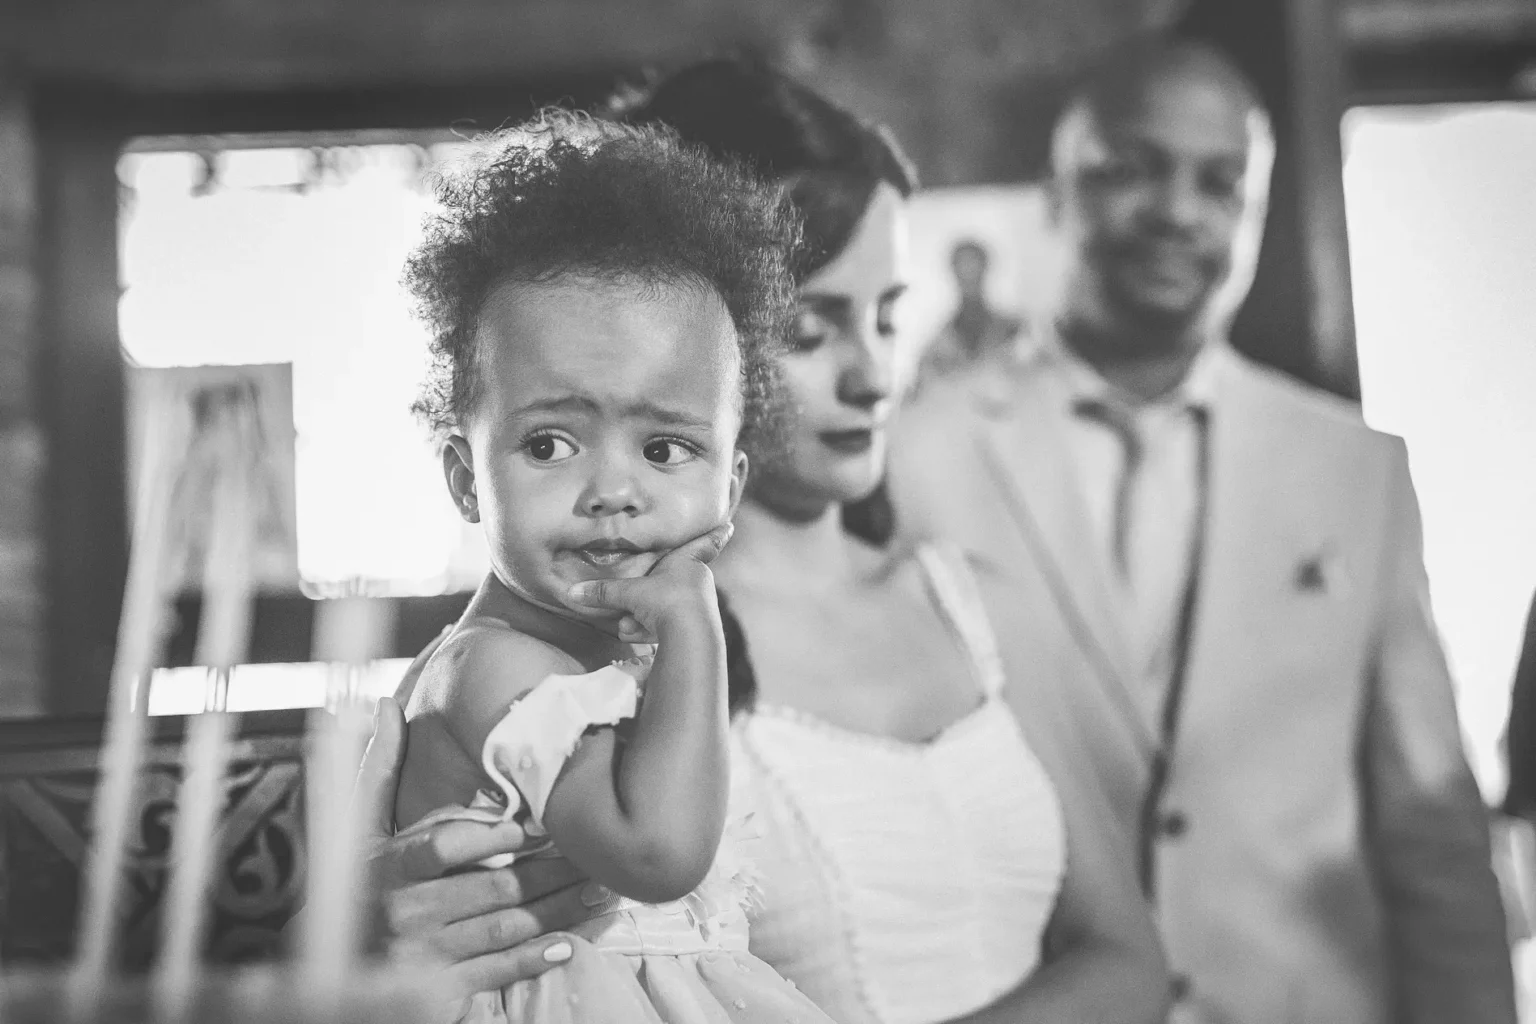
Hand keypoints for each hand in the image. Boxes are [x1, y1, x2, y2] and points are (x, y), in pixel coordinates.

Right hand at [353, 697, 590, 1002]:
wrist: (329, 959)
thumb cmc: (349, 879)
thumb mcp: (355, 825)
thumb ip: (377, 767)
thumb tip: (384, 704)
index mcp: (389, 867)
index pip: (443, 847)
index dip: (490, 835)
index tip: (531, 825)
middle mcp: (406, 912)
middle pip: (492, 889)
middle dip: (551, 872)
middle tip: (595, 856)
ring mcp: (423, 956)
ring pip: (504, 929)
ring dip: (558, 911)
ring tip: (599, 891)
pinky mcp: (438, 990)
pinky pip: (494, 972)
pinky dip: (533, 960)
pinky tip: (569, 943)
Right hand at [565, 522, 733, 643]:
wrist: (689, 636)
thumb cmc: (665, 601)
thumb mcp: (629, 594)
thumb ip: (603, 593)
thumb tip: (572, 592)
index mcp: (687, 562)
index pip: (705, 543)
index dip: (716, 534)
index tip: (730, 525)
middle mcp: (697, 581)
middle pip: (669, 583)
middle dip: (645, 597)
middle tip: (634, 604)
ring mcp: (698, 605)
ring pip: (664, 609)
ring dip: (642, 618)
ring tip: (630, 626)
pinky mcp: (695, 628)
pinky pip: (666, 626)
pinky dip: (650, 631)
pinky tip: (636, 636)